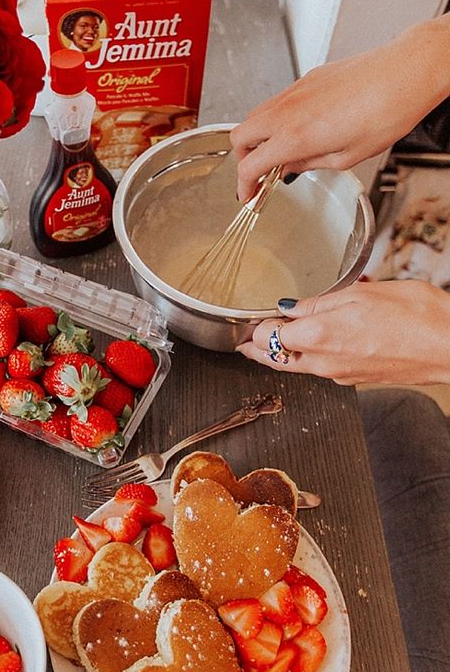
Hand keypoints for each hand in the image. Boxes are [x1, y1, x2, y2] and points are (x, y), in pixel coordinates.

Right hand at [231, 17, 449, 200]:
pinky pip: (277, 101)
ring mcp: (295, 91)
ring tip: (279, 152)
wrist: (405, 72)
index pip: (250, 165)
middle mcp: (287, 110)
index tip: (249, 195)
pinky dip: (275, 119)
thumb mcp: (348, 156)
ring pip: (256, 115)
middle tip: (258, 174)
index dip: (245, 186)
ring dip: (258, 137)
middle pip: (239, 136)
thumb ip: (311, 163)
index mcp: (295, 136)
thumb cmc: (387, 112)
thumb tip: (293, 167)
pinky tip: (297, 129)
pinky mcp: (307, 79)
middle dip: (243, 159)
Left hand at [235, 280, 449, 385]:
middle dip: (256, 349)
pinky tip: (311, 345)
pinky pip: (320, 368)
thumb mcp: (360, 293)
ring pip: (297, 366)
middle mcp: (323, 361)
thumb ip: (319, 302)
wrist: (449, 345)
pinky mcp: (355, 377)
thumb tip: (291, 307)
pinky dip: (308, 357)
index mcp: (318, 336)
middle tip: (243, 342)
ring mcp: (339, 373)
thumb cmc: (415, 316)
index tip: (247, 320)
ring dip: (279, 355)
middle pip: (275, 359)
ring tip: (267, 345)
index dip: (253, 327)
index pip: (267, 337)